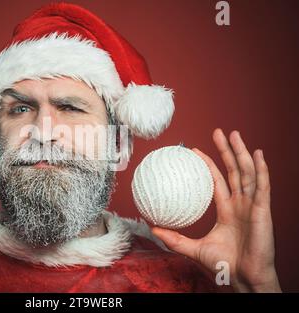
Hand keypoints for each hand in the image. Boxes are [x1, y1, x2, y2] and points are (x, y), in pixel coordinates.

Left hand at [152, 128, 280, 291]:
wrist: (243, 278)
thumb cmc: (223, 266)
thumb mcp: (193, 248)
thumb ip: (174, 238)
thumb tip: (152, 228)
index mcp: (227, 210)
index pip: (217, 180)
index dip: (208, 164)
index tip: (195, 150)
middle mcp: (240, 204)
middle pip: (233, 170)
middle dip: (226, 150)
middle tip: (218, 132)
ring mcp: (252, 205)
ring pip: (247, 173)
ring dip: (241, 153)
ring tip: (235, 134)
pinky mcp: (263, 210)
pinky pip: (262, 186)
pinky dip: (261, 169)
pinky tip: (257, 154)